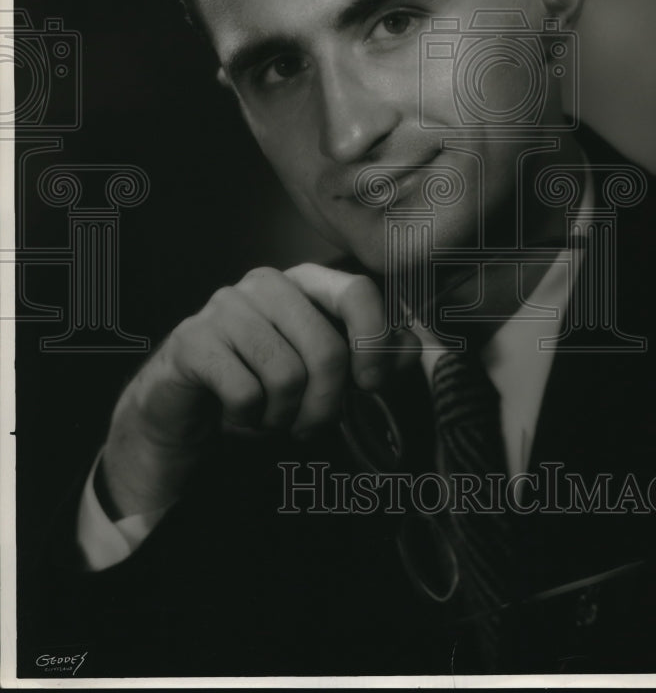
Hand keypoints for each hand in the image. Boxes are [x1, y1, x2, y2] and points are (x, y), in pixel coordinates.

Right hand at [99, 263, 416, 517]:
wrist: (184, 406)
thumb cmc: (263, 383)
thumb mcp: (325, 371)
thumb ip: (374, 354)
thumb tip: (417, 346)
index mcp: (305, 282)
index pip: (358, 291)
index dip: (375, 342)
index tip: (373, 385)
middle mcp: (266, 284)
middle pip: (326, 348)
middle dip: (326, 404)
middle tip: (311, 426)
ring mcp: (226, 307)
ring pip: (287, 375)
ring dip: (283, 416)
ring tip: (269, 416)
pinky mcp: (193, 339)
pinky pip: (245, 392)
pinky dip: (248, 420)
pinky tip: (237, 415)